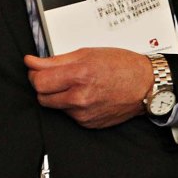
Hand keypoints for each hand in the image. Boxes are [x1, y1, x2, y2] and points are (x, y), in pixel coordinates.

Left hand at [25, 48, 152, 128]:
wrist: (145, 86)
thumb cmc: (121, 66)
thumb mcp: (86, 53)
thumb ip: (54, 60)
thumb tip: (32, 62)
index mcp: (79, 76)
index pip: (39, 82)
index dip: (34, 74)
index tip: (35, 68)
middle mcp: (80, 98)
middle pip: (42, 96)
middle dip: (43, 85)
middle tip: (54, 75)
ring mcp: (84, 114)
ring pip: (54, 106)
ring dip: (57, 95)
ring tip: (75, 84)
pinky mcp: (88, 124)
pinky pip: (68, 114)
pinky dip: (71, 105)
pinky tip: (84, 94)